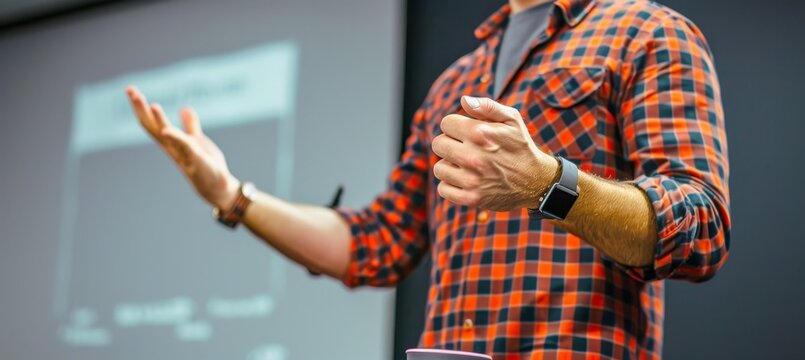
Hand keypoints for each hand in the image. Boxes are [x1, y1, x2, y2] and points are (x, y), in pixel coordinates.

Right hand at [125, 86, 238, 209]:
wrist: (218, 185)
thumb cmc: (205, 164)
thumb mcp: (196, 140)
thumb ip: (190, 126)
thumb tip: (184, 108)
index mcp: (170, 141)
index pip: (150, 121)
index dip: (140, 106)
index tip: (129, 89)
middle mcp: (172, 147)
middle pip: (151, 126)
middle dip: (140, 109)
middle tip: (130, 90)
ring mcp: (182, 154)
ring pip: (165, 135)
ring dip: (158, 121)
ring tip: (153, 105)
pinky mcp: (194, 160)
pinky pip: (184, 147)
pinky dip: (176, 138)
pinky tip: (167, 130)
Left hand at [431, 96, 558, 210]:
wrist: (536, 181)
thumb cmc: (521, 147)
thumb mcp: (512, 119)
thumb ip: (487, 106)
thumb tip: (464, 100)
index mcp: (480, 133)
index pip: (446, 123)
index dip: (455, 126)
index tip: (465, 133)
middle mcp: (473, 156)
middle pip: (438, 145)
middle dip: (449, 144)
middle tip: (464, 149)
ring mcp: (471, 179)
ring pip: (439, 168)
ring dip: (450, 165)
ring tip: (466, 165)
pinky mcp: (471, 198)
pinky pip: (443, 189)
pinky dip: (451, 185)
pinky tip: (464, 180)